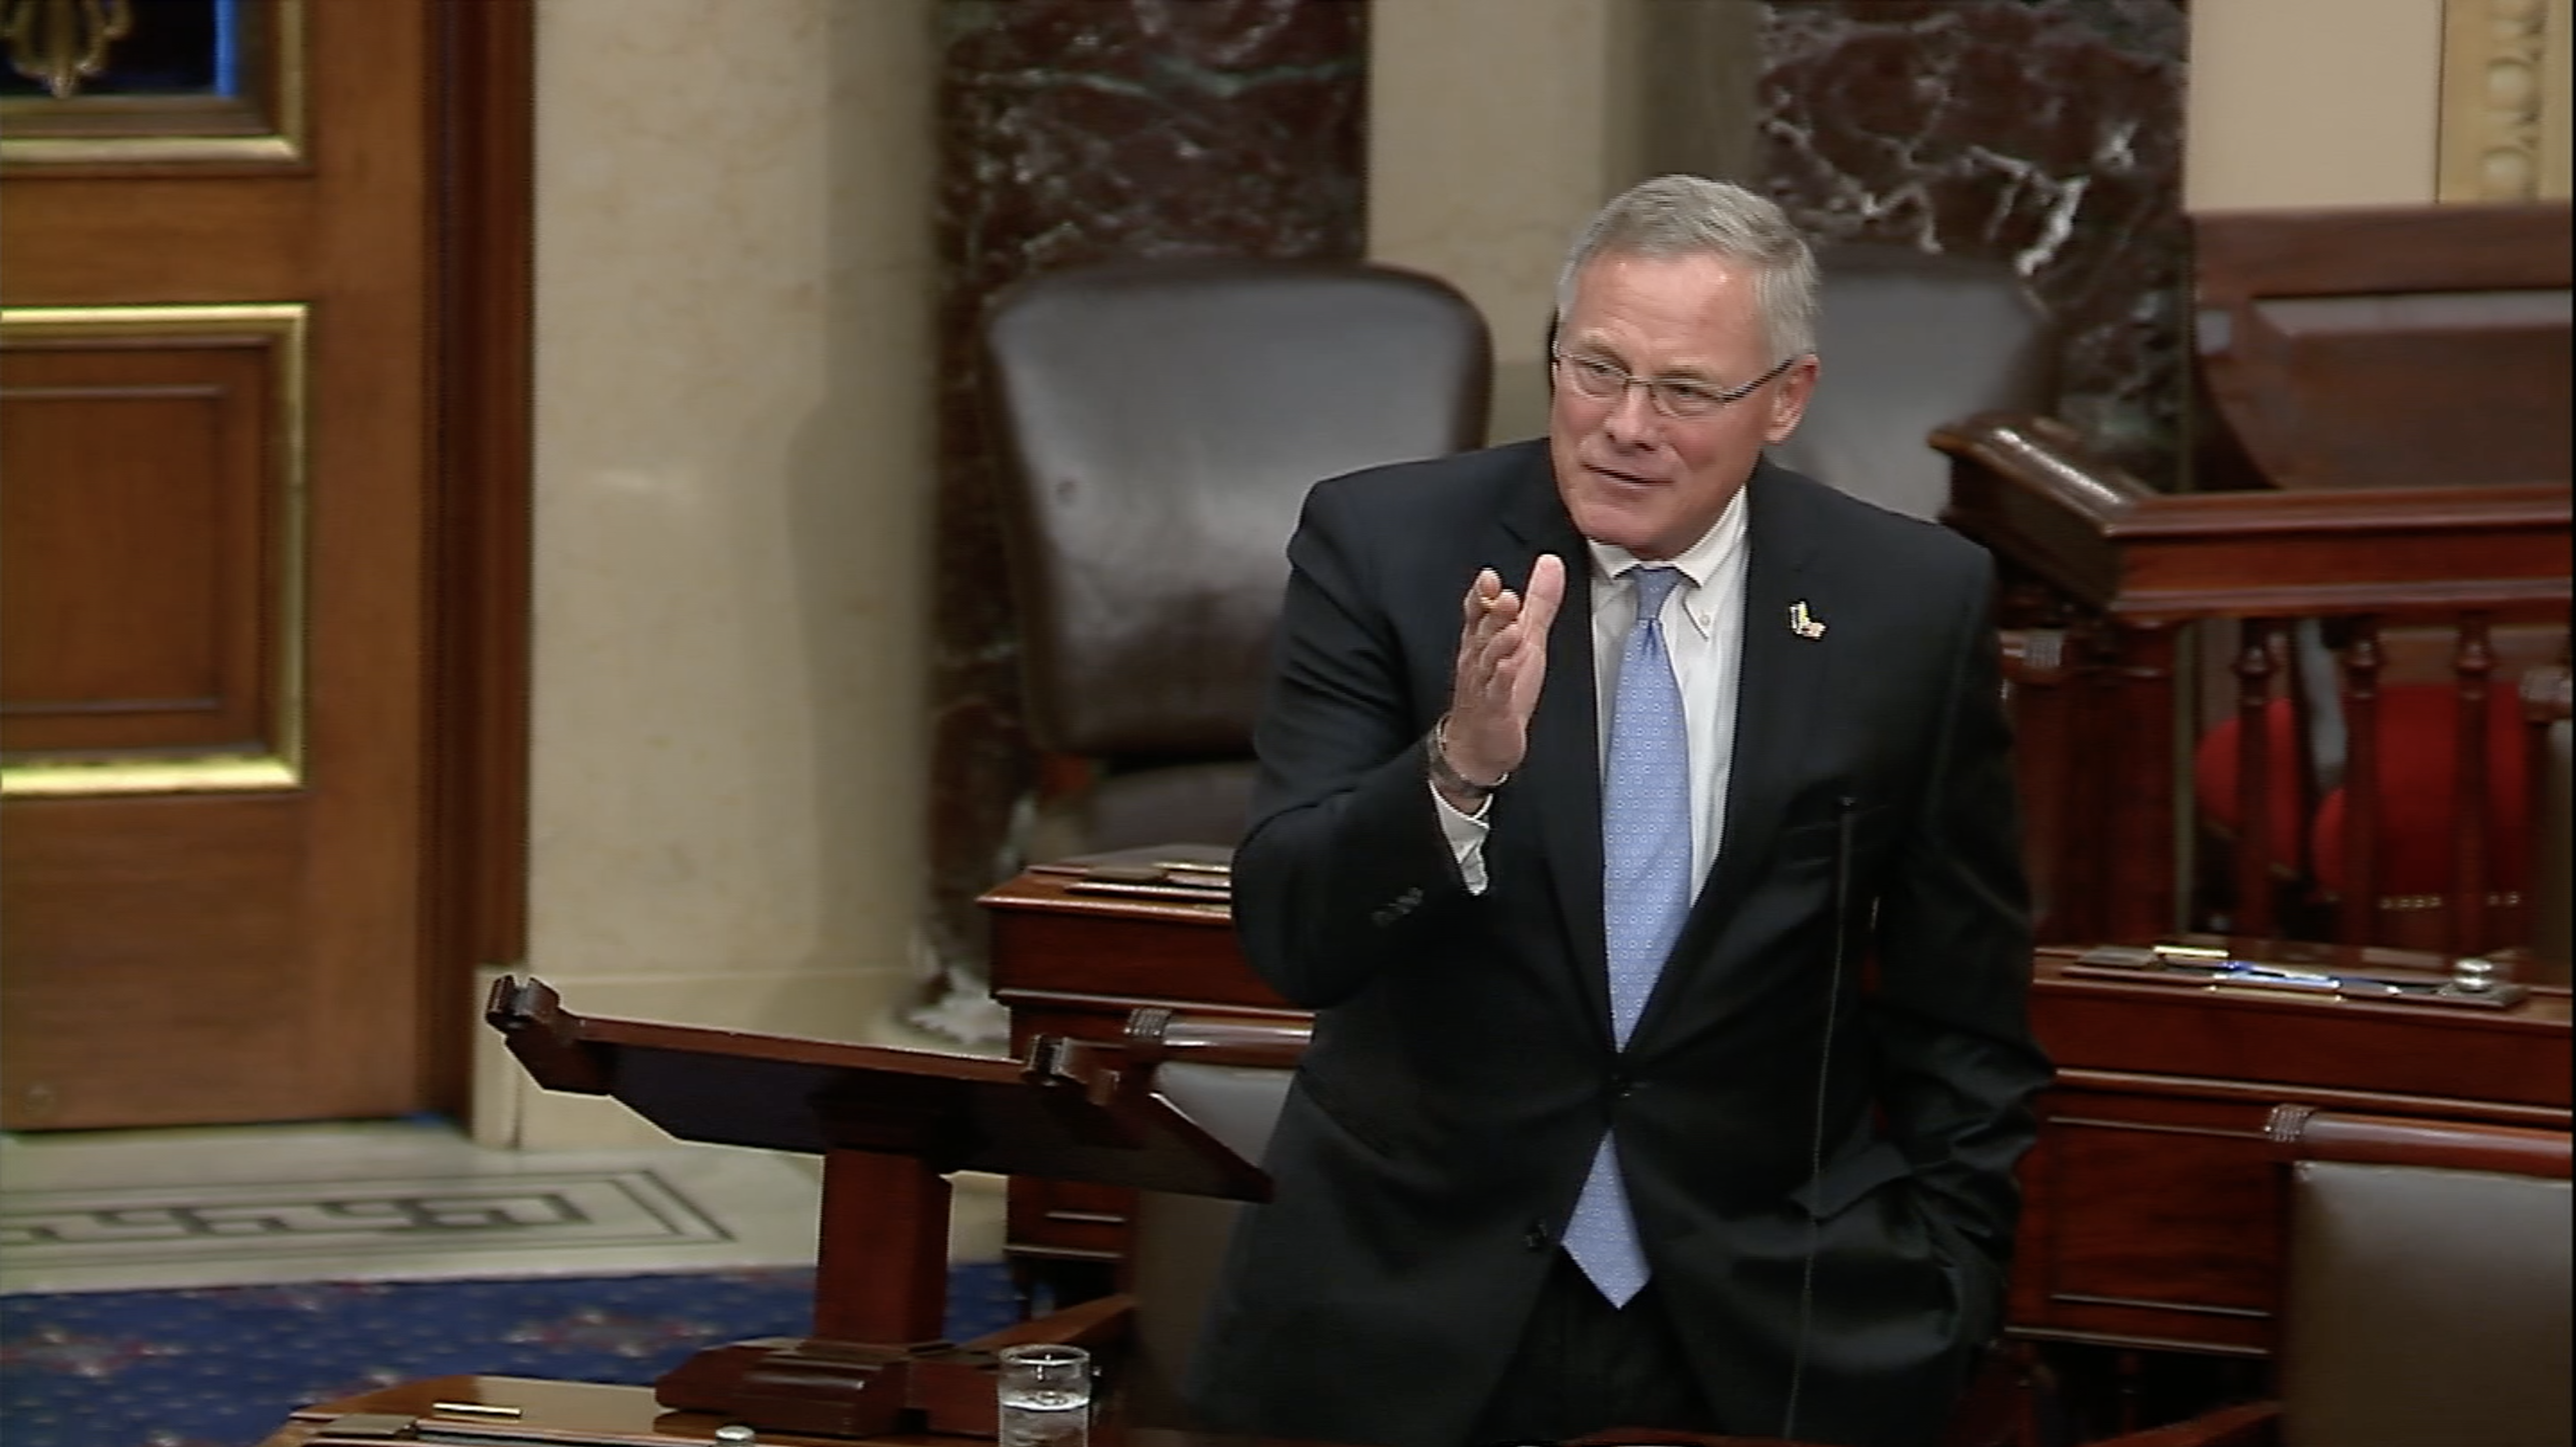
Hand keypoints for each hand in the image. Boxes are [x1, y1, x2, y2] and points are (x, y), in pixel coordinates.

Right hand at [1440, 554, 1565, 794]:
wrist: (1481, 743)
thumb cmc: (1501, 687)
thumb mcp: (1527, 638)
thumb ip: (1539, 601)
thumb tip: (1551, 563)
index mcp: (1484, 640)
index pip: (1478, 612)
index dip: (1481, 595)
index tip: (1489, 577)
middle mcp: (1479, 659)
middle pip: (1483, 632)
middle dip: (1493, 614)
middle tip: (1507, 597)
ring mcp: (1484, 685)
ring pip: (1487, 660)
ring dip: (1499, 643)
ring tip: (1512, 627)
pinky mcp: (1493, 709)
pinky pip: (1496, 692)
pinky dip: (1503, 679)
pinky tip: (1511, 667)